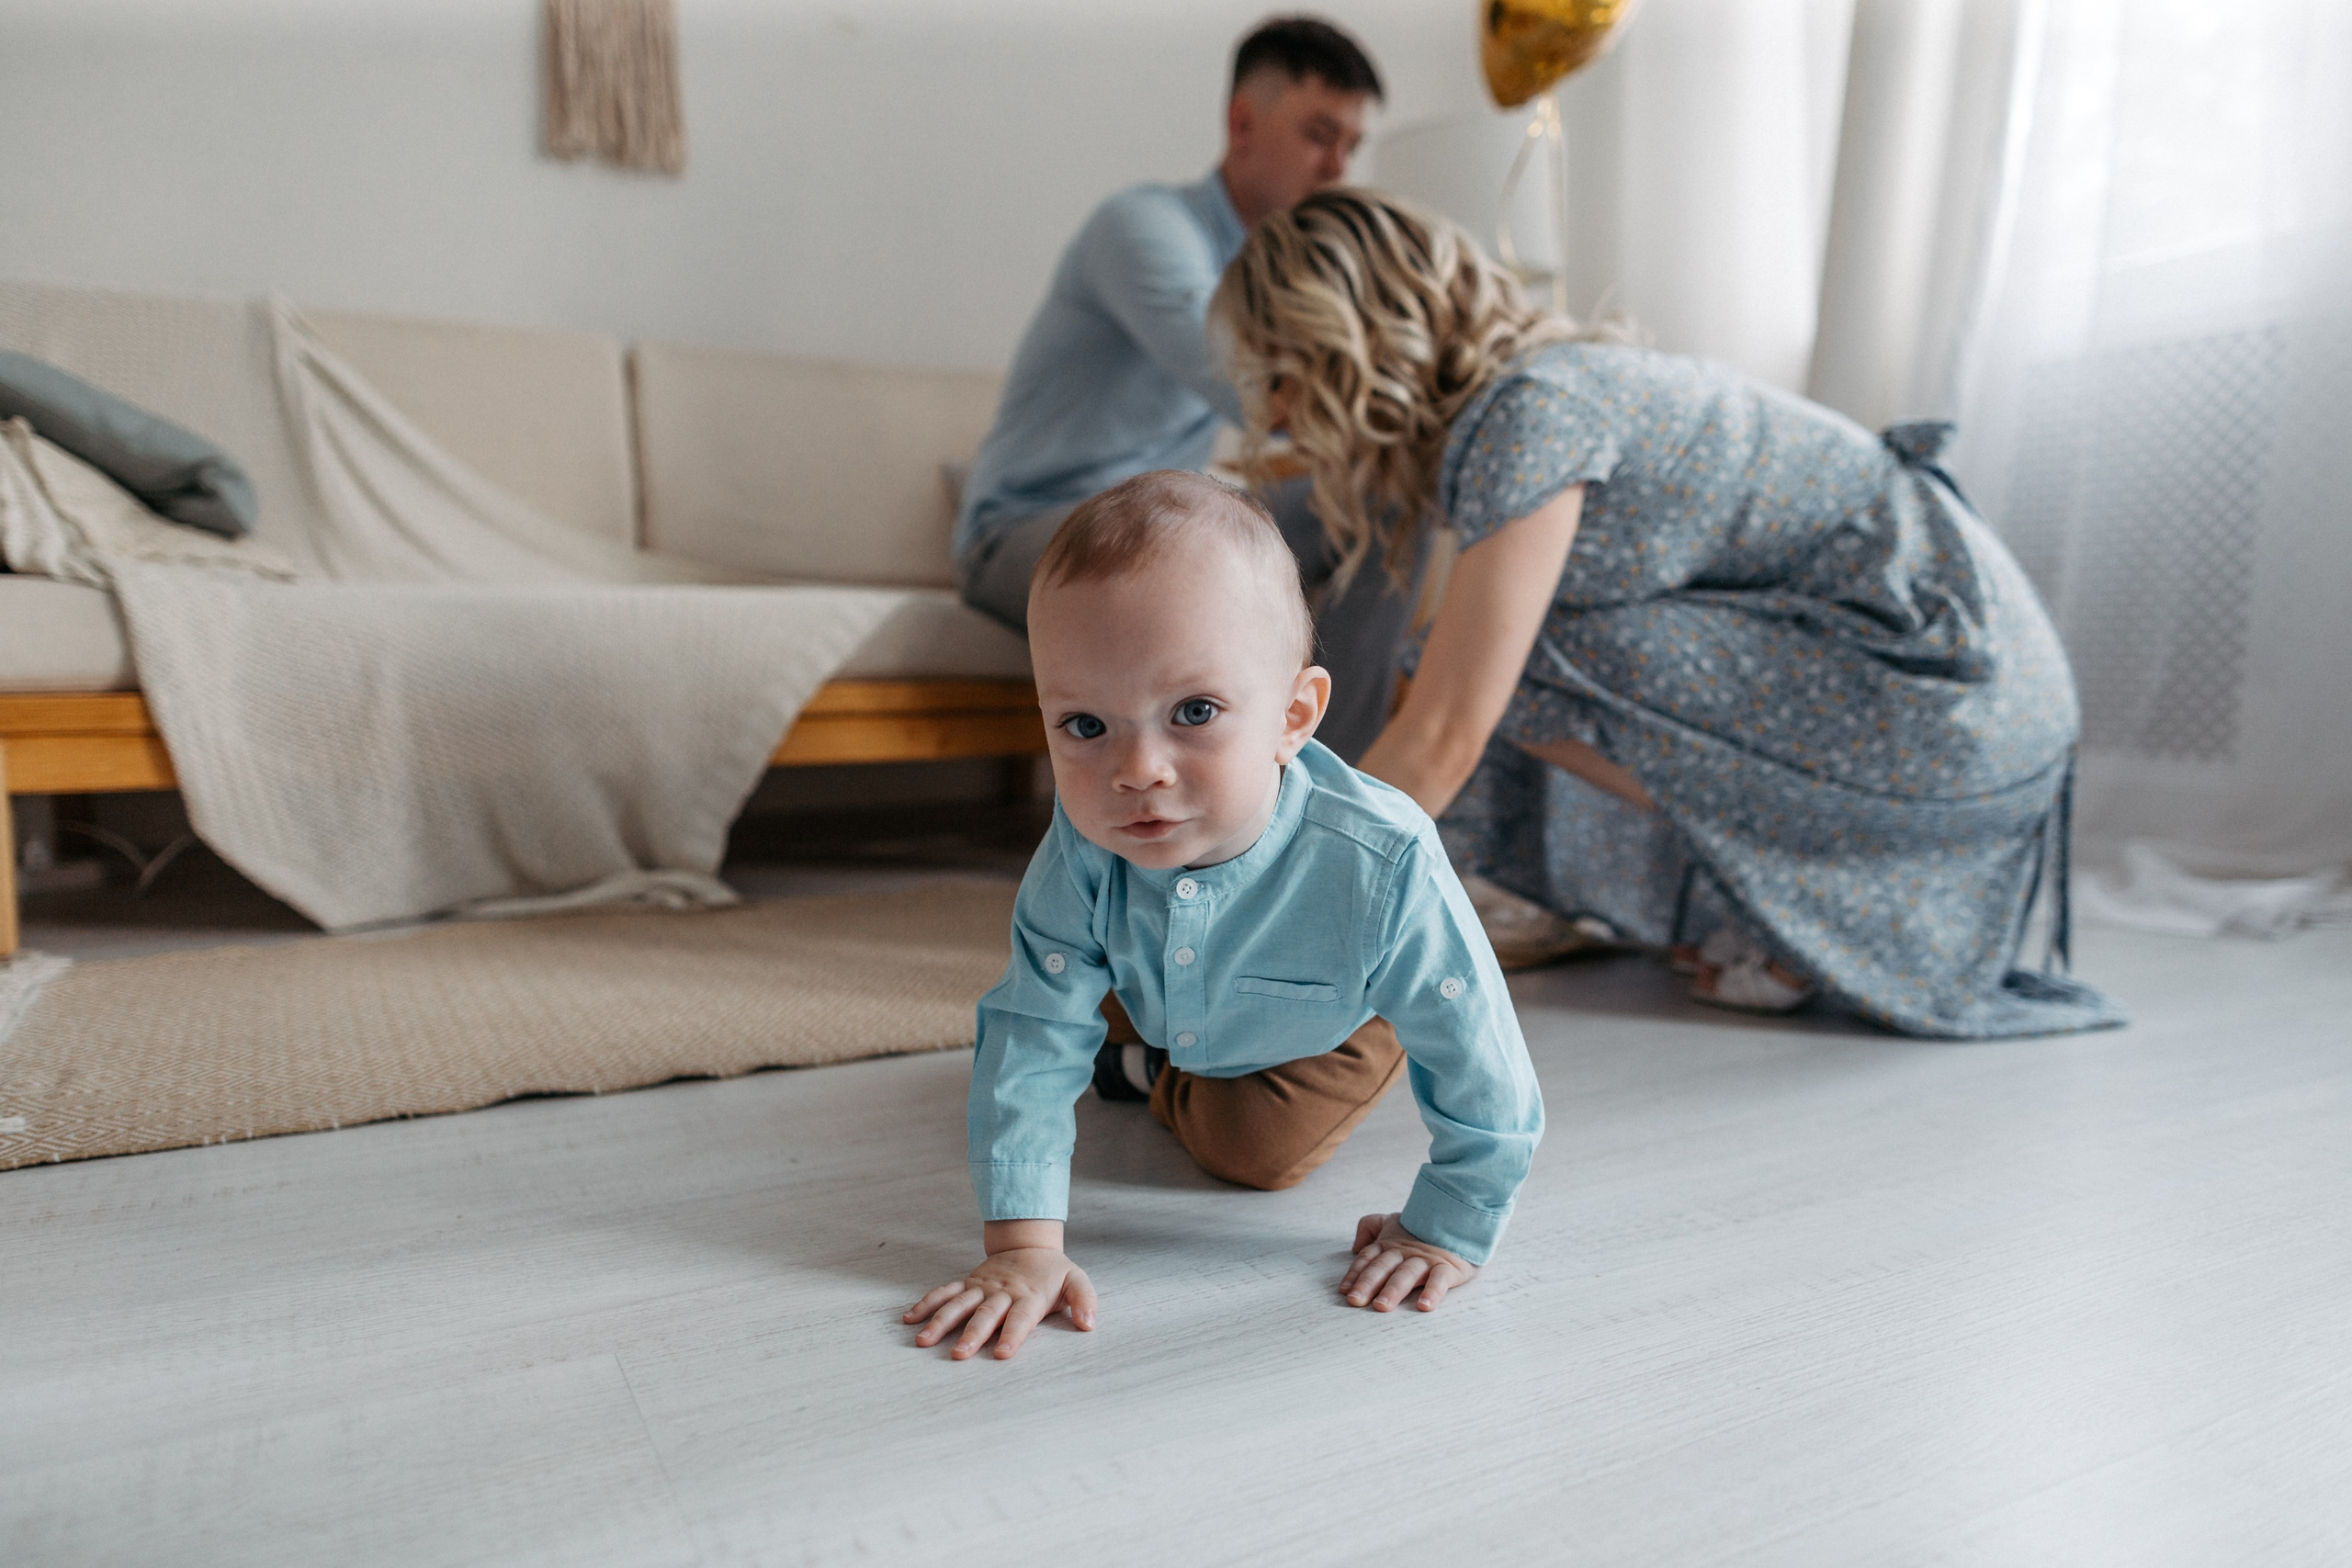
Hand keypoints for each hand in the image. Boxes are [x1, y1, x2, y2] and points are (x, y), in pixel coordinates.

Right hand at [903, 1247, 1097, 1360]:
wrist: (1029, 1243)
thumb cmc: (1054, 1271)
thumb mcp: (1076, 1281)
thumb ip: (1084, 1300)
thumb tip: (1089, 1323)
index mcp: (1029, 1295)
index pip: (1021, 1318)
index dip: (1012, 1335)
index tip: (1002, 1354)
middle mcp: (1002, 1292)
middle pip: (986, 1314)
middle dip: (972, 1335)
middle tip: (958, 1355)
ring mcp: (982, 1287)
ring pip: (959, 1304)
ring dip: (941, 1321)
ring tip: (923, 1340)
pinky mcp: (969, 1283)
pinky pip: (945, 1292)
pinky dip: (927, 1304)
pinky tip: (910, 1319)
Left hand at [1338, 1212, 1477, 1312]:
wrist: (1459, 1220)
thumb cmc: (1420, 1228)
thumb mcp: (1392, 1221)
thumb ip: (1370, 1227)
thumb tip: (1355, 1247)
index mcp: (1390, 1243)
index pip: (1368, 1258)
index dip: (1355, 1273)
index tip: (1345, 1291)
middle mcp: (1404, 1252)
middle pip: (1383, 1267)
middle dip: (1368, 1284)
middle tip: (1356, 1301)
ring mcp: (1425, 1259)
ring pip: (1406, 1274)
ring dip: (1393, 1290)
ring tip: (1382, 1306)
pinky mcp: (1447, 1267)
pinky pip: (1439, 1279)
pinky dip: (1432, 1291)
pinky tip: (1424, 1306)